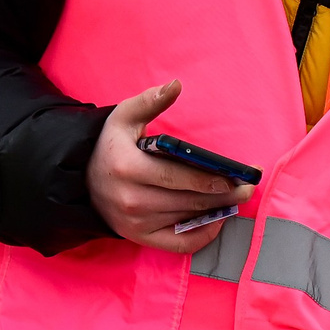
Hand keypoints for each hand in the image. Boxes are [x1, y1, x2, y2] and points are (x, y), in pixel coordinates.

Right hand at [86, 80, 254, 253]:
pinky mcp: (139, 237)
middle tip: (247, 188)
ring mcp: (135, 223)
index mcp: (127, 167)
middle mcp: (130, 199)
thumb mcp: (123, 117)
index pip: (176, 177)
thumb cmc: (110, 146)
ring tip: (237, 198)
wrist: (81, 179)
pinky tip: (217, 220)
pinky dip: (202, 237)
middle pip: (188, 201)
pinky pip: (178, 244)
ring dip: (217, 211)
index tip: (234, 177)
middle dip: (223, 196)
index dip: (208, 180)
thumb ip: (150, 101)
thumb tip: (175, 85)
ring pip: (186, 219)